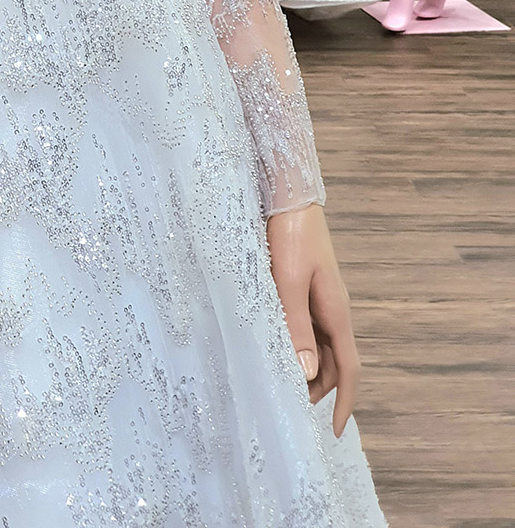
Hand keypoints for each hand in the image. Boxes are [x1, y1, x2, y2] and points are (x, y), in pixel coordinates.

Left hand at [267, 204, 359, 437]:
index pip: (349, 368)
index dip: (345, 400)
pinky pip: (307, 328)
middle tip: (290, 403)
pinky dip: (298, 345)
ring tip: (281, 380)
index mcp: (335, 312)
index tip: (337, 430)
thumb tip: (307, 372)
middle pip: (334, 362)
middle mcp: (332, 310)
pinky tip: (278, 346)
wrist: (289, 198)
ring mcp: (320, 299)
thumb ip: (296, 326)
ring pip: (320, 347)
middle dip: (319, 388)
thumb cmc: (289, 237)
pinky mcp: (305, 289)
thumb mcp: (288, 283)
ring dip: (307, 367)